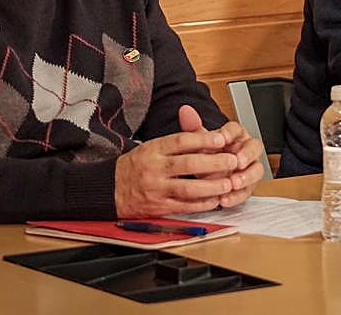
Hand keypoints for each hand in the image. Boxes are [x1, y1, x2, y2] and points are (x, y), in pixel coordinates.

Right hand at [114, 107, 264, 217]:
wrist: (108, 189)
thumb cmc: (135, 166)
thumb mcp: (151, 146)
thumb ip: (177, 141)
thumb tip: (206, 133)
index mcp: (154, 149)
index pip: (181, 141)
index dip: (203, 139)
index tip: (222, 139)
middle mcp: (154, 169)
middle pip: (188, 164)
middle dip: (213, 163)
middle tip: (232, 160)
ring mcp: (156, 189)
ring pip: (187, 188)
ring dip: (211, 187)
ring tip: (228, 183)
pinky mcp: (157, 207)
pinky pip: (183, 207)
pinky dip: (201, 204)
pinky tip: (215, 200)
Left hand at [176, 105, 265, 209]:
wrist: (206, 175)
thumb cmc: (206, 156)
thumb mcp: (198, 143)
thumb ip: (193, 128)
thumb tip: (185, 111)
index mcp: (234, 136)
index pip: (237, 129)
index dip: (231, 134)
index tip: (222, 139)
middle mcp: (245, 150)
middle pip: (255, 147)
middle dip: (247, 156)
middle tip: (236, 162)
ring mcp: (249, 168)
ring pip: (257, 170)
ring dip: (246, 177)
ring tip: (233, 183)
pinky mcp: (248, 186)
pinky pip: (249, 190)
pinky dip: (238, 195)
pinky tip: (226, 198)